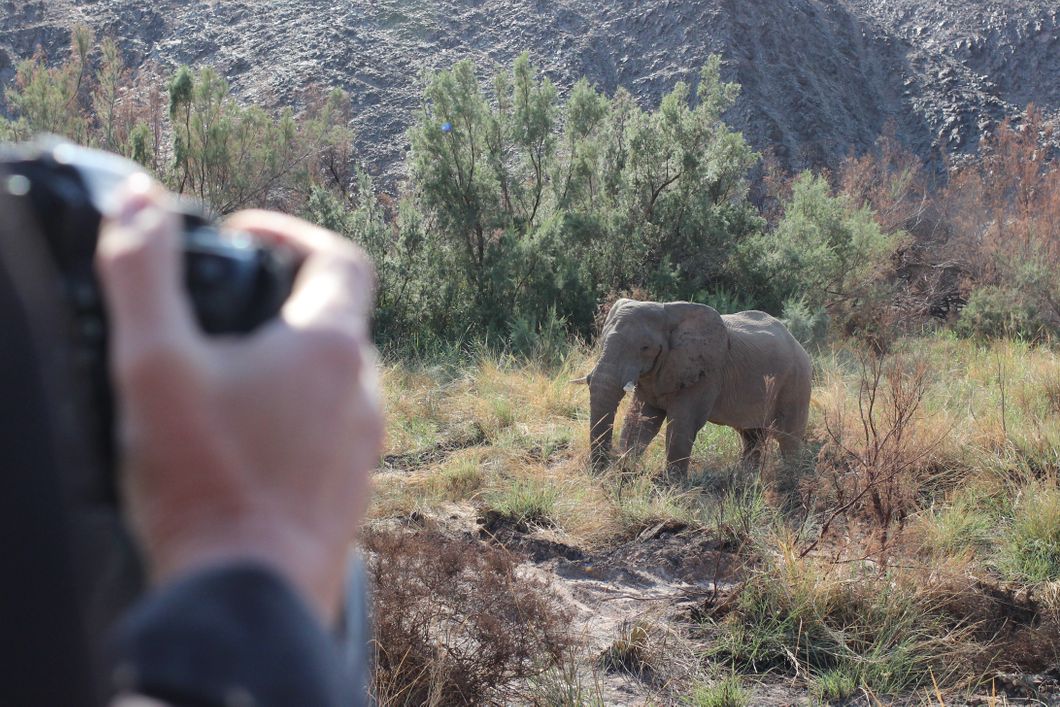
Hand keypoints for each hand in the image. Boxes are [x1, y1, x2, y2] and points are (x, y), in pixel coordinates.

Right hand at [96, 175, 382, 623]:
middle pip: (335, 316)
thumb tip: (138, 201)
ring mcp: (363, 442)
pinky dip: (291, 412)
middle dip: (280, 300)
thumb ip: (141, 273)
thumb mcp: (153, 364)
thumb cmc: (206, 484)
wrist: (248, 598)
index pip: (340, 256)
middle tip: (219, 308)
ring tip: (220, 376)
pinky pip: (328, 427)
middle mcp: (364, 389)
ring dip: (284, 359)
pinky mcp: (350, 486)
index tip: (244, 236)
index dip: (292, 233)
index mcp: (331, 347)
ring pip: (332, 376)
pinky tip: (239, 438)